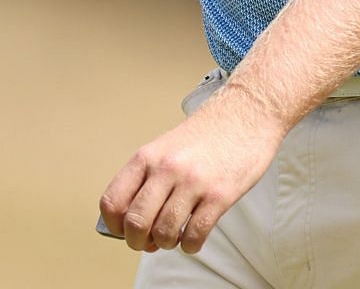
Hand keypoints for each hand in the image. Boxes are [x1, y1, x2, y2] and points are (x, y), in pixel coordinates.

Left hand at [99, 84, 289, 254]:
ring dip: (167, 243)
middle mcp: (167, 168)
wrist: (247, 113)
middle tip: (149, 242)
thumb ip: (147, 179)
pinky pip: (195, 235)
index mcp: (147, 157)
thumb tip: (132, 222)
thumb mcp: (165, 148)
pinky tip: (193, 237)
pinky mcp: (220, 195)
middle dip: (139, 242)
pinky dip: (190, 245)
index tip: (124, 232)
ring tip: (175, 236)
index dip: (114, 226)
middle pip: (136, 223)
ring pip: (165, 233)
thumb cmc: (207, 134)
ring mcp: (194, 182)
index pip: (112, 202)